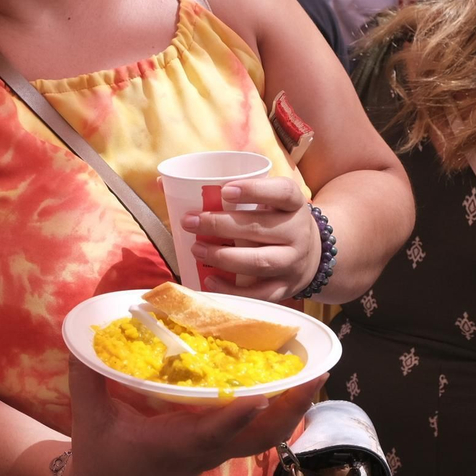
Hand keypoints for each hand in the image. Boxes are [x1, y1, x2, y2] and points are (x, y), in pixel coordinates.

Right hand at [62, 357, 320, 475]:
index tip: (261, 394)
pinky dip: (272, 411)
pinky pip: (253, 433)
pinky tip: (280, 386)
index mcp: (174, 445)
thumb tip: (81, 332)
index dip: (238, 415)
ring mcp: (213, 453)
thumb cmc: (100, 458)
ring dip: (288, 408)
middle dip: (290, 409)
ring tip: (309, 374)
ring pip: (264, 437)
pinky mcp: (214, 452)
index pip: (213, 432)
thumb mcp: (89, 416)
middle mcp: (203, 450)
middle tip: (314, 375)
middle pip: (260, 437)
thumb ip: (86, 374)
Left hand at [183, 177, 319, 300]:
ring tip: (196, 249)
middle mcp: (298, 232)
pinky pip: (260, 293)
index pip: (282, 192)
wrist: (313, 254)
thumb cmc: (273, 219)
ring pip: (260, 261)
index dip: (255, 190)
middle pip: (261, 228)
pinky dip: (233, 289)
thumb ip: (226, 190)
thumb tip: (163, 181)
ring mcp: (293, 262)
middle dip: (221, 225)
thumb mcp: (265, 200)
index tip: (226, 190)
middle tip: (190, 222)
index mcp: (293, 204)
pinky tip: (209, 279)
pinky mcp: (285, 288)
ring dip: (224, 256)